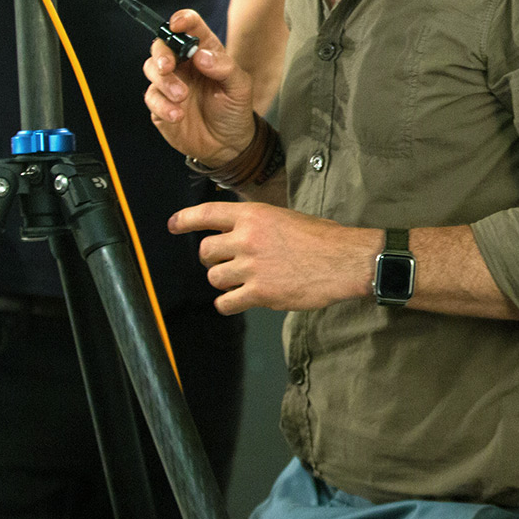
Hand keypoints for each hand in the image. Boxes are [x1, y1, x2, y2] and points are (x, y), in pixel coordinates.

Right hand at [143, 9, 256, 165]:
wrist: (228, 145)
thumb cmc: (235, 110)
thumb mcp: (240, 87)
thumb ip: (224, 67)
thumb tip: (200, 55)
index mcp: (204, 52)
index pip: (190, 27)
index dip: (182, 20)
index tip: (178, 25)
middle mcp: (185, 65)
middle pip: (162, 46)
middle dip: (162, 53)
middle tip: (168, 66)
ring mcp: (170, 84)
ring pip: (152, 69)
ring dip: (164, 82)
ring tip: (183, 97)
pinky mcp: (160, 105)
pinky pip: (152, 98)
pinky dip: (162, 105)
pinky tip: (178, 115)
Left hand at [167, 201, 380, 313]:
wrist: (344, 261)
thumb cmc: (323, 239)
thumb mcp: (286, 218)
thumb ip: (258, 224)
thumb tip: (239, 234)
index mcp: (254, 215)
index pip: (207, 214)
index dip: (185, 220)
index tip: (174, 226)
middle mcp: (247, 238)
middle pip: (206, 252)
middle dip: (213, 260)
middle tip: (227, 263)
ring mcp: (251, 267)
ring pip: (214, 278)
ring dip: (224, 282)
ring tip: (242, 281)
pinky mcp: (259, 293)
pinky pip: (226, 303)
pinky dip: (229, 304)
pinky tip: (241, 300)